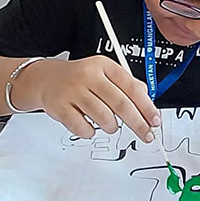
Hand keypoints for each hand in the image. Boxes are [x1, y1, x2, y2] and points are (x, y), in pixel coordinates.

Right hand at [21, 55, 160, 141]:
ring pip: (104, 119)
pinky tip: (89, 125)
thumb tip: (148, 105)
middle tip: (146, 135)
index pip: (132, 87)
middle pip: (121, 105)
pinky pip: (84, 129)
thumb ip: (126, 86)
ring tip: (110, 125)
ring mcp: (72, 91)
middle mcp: (88, 76)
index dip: (147, 107)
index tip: (155, 121)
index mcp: (103, 65)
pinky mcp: (59, 107)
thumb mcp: (104, 74)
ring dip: (112, 127)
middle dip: (138, 124)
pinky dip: (90, 132)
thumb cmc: (79, 79)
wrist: (44, 79)